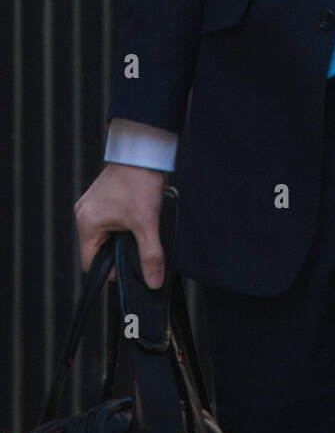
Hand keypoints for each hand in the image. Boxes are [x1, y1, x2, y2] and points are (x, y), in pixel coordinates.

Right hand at [75, 163, 166, 289]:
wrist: (142, 150)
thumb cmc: (139, 182)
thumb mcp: (147, 223)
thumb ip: (150, 255)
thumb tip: (153, 282)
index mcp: (87, 224)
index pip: (91, 264)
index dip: (112, 270)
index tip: (132, 263)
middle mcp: (83, 215)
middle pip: (98, 250)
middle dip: (119, 252)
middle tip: (139, 245)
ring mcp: (90, 206)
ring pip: (104, 236)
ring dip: (121, 237)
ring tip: (139, 229)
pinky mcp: (100, 198)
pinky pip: (107, 222)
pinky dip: (121, 225)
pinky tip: (136, 218)